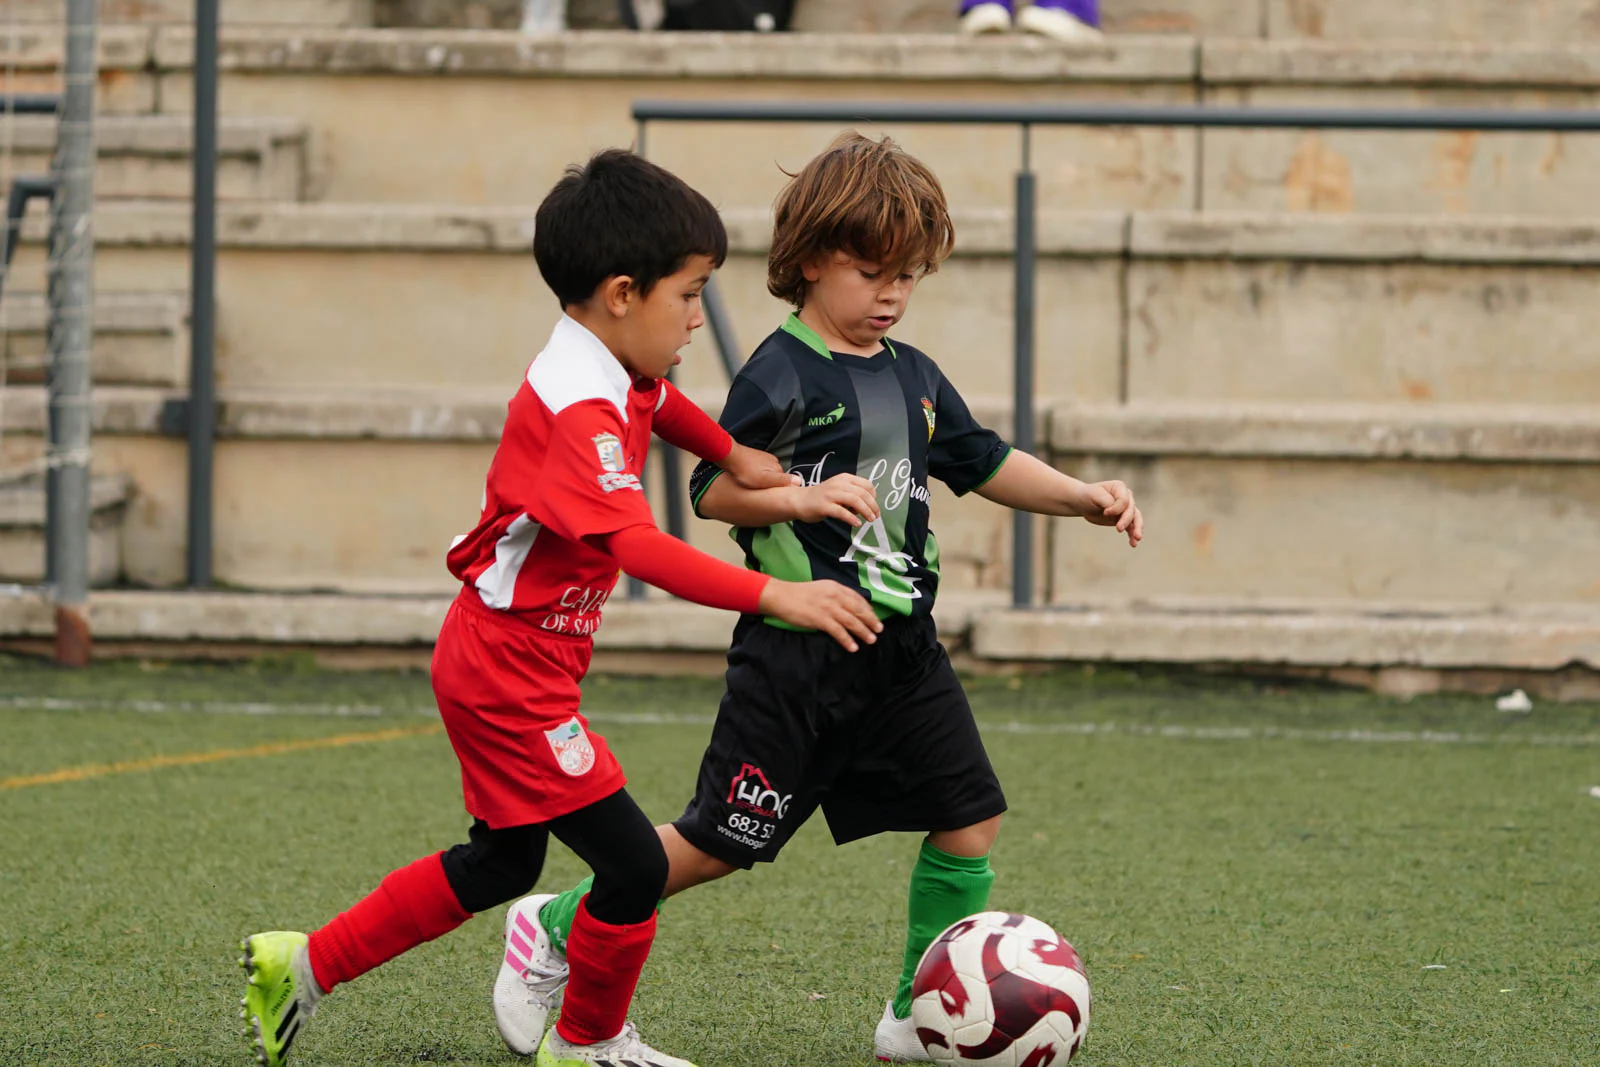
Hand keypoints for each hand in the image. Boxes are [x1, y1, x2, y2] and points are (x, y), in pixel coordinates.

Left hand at [723, 443, 792, 490]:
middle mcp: (773, 461)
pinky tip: (748, 476)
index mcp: (777, 468)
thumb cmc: (745, 470)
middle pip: (775, 477)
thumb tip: (800, 481)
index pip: (784, 482)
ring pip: (767, 473)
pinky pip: (759, 468)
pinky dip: (756, 473)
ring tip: (752, 483)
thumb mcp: (764, 480)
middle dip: (770, 484)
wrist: (730, 456)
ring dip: (762, 479)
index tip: (770, 494)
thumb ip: (781, 481)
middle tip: (760, 490)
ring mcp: (764, 458)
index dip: (778, 489)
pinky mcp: (755, 456)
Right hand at [759, 579, 882, 651]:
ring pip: (852, 621)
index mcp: (836, 587)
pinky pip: (838, 631)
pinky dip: (847, 640)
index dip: (868, 609)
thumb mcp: (821, 589)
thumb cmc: (799, 594)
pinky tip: (853, 647)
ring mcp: (828, 607)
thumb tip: (847, 608)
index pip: (858, 598)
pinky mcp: (820, 619)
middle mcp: (835, 596)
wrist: (780, 596)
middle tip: (879, 630)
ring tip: (871, 640)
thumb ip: (835, 596)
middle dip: (871, 621)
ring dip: (863, 631)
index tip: (874, 617)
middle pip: (859, 610)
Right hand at [792, 473, 879, 526]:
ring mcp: (830, 494)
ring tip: (870, 520)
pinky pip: (841, 512)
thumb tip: (868, 505)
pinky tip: (857, 524)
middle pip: (862, 493)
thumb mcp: (839, 490)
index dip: (874, 496)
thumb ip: (852, 494)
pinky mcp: (824, 506)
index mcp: (844, 478)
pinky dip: (851, 518)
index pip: (866, 484)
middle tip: (876, 516)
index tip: (874, 506)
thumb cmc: (822, 497)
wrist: (800, 500)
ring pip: (854, 500)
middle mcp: (838, 484)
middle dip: (872, 506)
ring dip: (865, 511)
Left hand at [1080, 480, 1142, 546]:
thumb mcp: (1094, 495)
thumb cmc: (1087, 496)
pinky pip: (1131, 527)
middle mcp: (1127, 497)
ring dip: (1136, 529)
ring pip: (1136, 519)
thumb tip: (1115, 511)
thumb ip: (1106, 501)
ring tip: (1136, 539)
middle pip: (1131, 510)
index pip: (1124, 500)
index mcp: (1120, 487)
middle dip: (1126, 520)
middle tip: (1119, 529)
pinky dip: (1132, 535)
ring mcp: (1126, 509)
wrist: (1082, 502)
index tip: (1105, 512)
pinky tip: (1133, 544)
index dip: (1116, 508)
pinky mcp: (1123, 519)